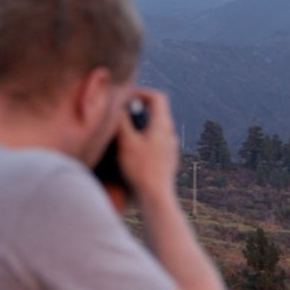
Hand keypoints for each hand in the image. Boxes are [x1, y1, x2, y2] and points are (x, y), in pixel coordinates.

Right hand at [110, 88, 178, 207]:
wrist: (156, 197)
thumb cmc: (140, 169)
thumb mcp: (126, 141)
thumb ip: (122, 121)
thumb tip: (119, 107)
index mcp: (162, 125)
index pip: (157, 97)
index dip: (141, 93)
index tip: (126, 98)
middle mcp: (170, 134)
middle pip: (157, 112)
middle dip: (139, 110)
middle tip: (122, 115)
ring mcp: (171, 148)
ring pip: (156, 128)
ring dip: (141, 126)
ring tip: (125, 135)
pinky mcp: (168, 160)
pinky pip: (156, 143)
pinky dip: (144, 140)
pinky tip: (132, 153)